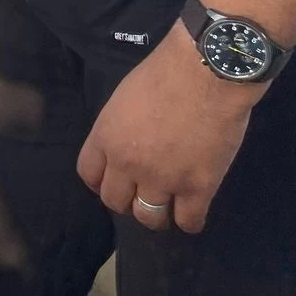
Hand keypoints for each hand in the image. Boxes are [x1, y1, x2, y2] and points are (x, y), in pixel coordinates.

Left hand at [77, 23, 263, 232]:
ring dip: (156, 214)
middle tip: (143, 193)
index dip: (101, 182)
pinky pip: (188, 222)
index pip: (88, 174)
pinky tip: (193, 209)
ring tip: (168, 205)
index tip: (115, 181)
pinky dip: (190, 220)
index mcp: (106, 136)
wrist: (206, 72)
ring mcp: (162, 179)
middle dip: (127, 200)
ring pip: (148, 218)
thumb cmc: (165, 72)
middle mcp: (127, 163)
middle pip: (115, 201)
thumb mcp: (124, 97)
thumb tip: (127, 142)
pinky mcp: (197, 187)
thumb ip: (120, 126)